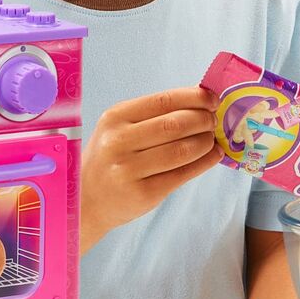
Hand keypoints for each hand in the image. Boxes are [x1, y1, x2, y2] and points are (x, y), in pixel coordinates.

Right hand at [79, 87, 221, 247]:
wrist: (86, 200)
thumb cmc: (111, 159)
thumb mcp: (120, 129)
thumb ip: (155, 116)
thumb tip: (202, 102)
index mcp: (115, 117)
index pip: (163, 100)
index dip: (194, 98)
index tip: (212, 99)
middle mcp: (118, 141)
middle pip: (175, 124)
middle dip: (203, 120)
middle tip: (214, 121)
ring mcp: (129, 170)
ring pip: (182, 150)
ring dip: (206, 142)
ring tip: (212, 140)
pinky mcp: (143, 194)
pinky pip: (182, 175)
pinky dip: (204, 163)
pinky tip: (213, 156)